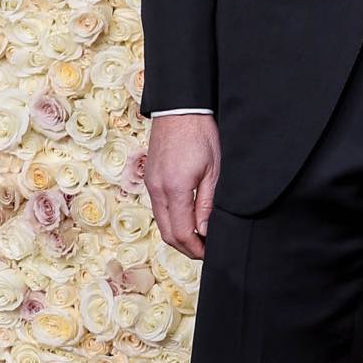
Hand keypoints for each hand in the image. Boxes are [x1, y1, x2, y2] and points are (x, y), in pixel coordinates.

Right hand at [142, 115, 221, 258]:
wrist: (180, 109)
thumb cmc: (201, 135)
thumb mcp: (213, 171)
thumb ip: (207, 204)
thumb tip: (204, 232)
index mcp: (174, 189)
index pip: (182, 233)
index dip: (196, 248)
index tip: (210, 253)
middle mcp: (156, 189)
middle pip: (168, 234)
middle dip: (186, 248)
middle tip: (206, 251)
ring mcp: (150, 184)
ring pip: (161, 223)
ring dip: (179, 235)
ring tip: (200, 238)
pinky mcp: (149, 178)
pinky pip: (158, 209)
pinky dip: (171, 221)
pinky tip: (188, 220)